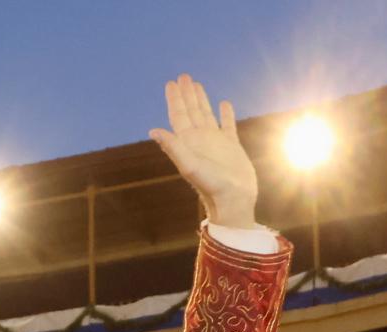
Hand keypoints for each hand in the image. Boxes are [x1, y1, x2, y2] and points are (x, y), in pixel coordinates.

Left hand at [149, 75, 258, 228]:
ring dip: (201, 100)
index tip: (171, 83)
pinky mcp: (232, 146)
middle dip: (186, 94)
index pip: (178, 116)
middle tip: (182, 77)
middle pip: (190, 112)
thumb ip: (173, 147)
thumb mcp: (189, 165)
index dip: (174, 100)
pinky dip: (226, 113)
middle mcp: (200, 140)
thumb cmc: (211, 186)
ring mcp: (216, 142)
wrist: (234, 200)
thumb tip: (153, 130)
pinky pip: (228, 125)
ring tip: (196, 84)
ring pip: (206, 115)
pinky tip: (224, 103)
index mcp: (188, 142)